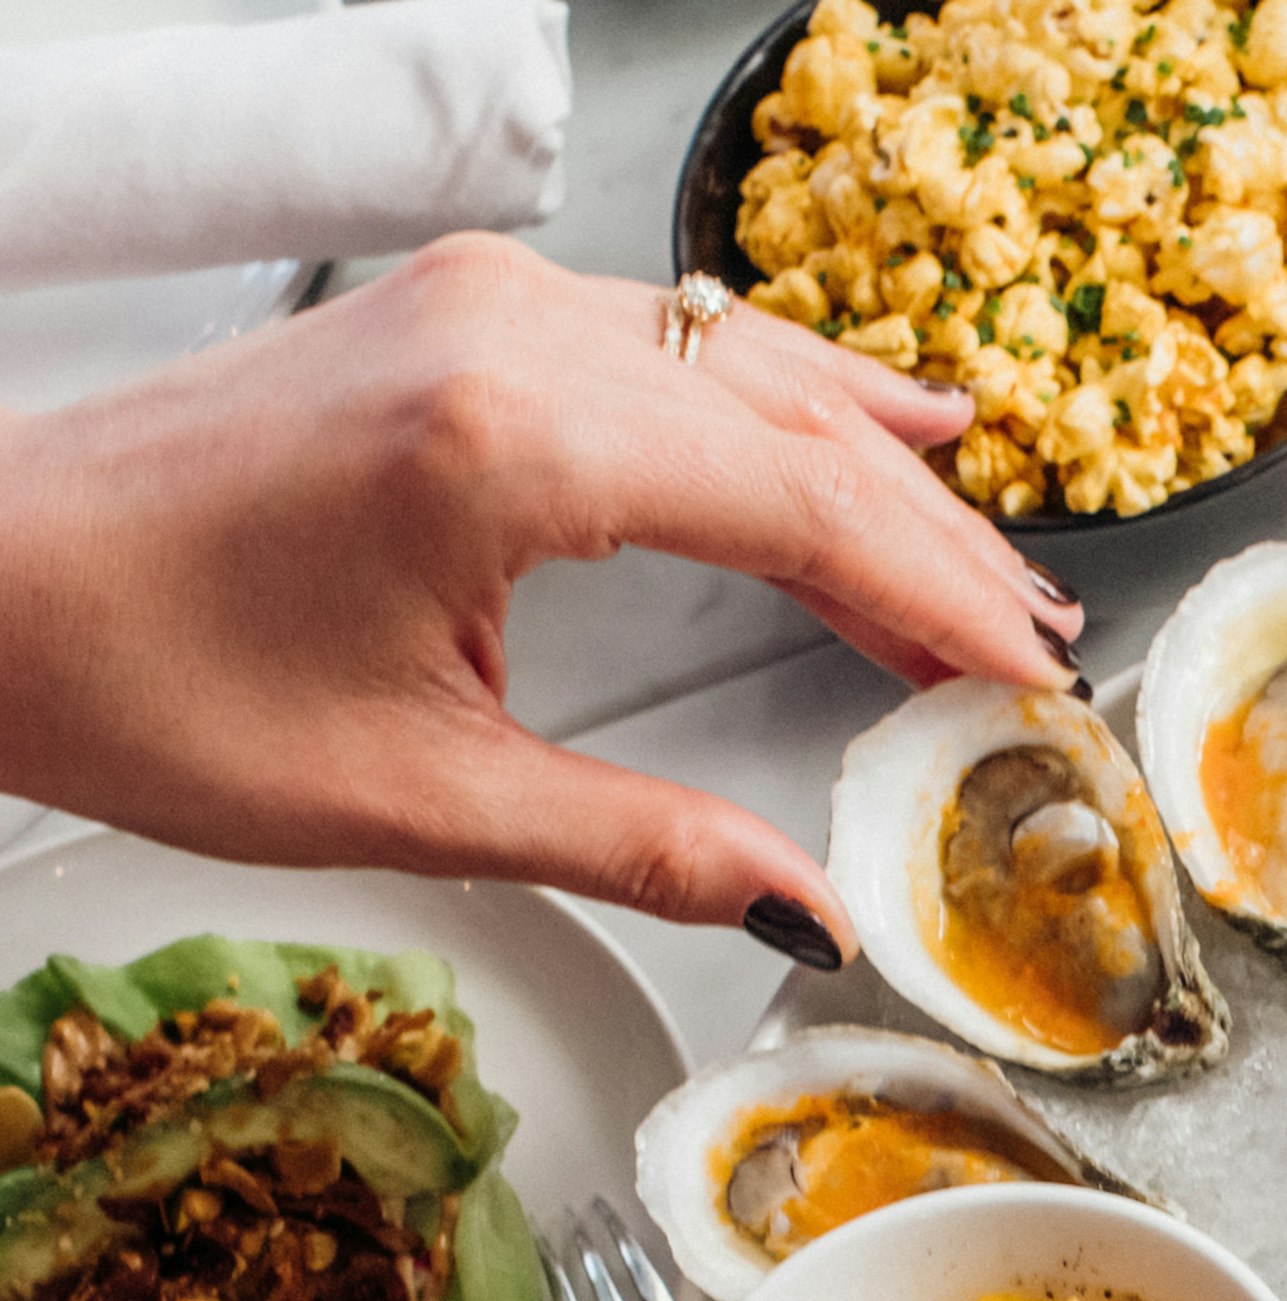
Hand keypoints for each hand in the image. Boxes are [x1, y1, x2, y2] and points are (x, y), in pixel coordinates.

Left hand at [0, 233, 1079, 958]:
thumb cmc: (154, 675)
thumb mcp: (429, 801)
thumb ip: (647, 846)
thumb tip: (810, 916)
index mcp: (509, 445)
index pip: (798, 505)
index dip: (934, 598)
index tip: (1030, 676)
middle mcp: (504, 337)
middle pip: (792, 428)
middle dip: (931, 539)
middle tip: (1039, 639)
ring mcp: (476, 305)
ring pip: (743, 372)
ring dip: (874, 468)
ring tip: (988, 559)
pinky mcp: (450, 316)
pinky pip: (669, 342)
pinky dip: (784, 403)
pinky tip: (872, 418)